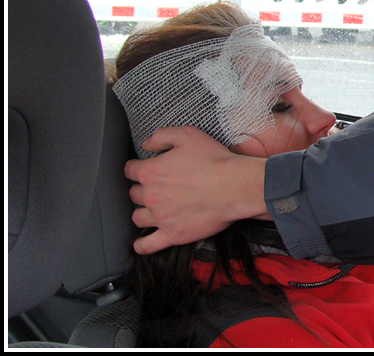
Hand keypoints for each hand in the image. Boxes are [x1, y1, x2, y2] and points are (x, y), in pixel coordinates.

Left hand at [124, 126, 267, 254]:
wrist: (235, 186)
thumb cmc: (215, 161)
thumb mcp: (188, 135)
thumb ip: (162, 136)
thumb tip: (146, 144)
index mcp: (151, 171)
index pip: (130, 170)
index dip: (137, 167)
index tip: (144, 168)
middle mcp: (150, 195)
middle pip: (134, 194)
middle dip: (143, 189)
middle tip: (157, 187)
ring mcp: (160, 217)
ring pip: (138, 217)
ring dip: (144, 212)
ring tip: (154, 209)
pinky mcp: (172, 234)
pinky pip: (147, 245)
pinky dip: (141, 245)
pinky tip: (142, 242)